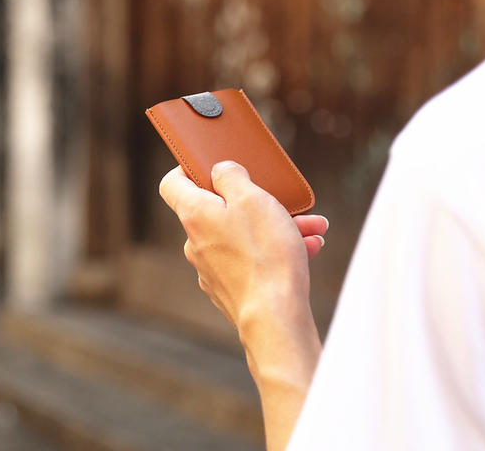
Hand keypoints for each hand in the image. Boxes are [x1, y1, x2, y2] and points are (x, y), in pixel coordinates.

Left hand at [159, 161, 328, 331]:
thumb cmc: (265, 254)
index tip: (210, 165)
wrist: (275, 318)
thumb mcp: (252, 198)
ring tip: (311, 228)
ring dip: (276, 227)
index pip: (173, 183)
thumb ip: (231, 176)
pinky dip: (274, 251)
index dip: (188, 168)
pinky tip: (307, 249)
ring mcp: (212, 268)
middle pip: (222, 210)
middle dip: (258, 202)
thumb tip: (221, 170)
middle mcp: (196, 242)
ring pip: (243, 235)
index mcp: (195, 214)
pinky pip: (251, 259)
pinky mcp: (230, 287)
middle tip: (287, 203)